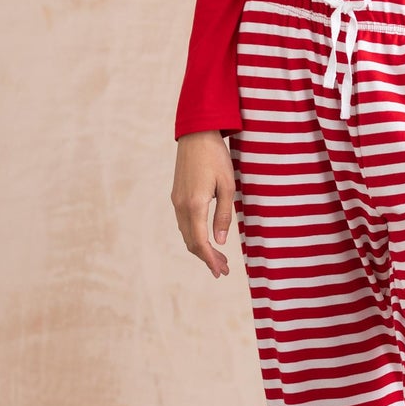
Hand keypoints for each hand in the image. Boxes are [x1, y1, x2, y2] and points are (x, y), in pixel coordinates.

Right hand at [171, 131, 235, 277]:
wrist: (196, 134)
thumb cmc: (216, 158)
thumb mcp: (227, 186)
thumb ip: (223, 215)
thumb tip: (220, 241)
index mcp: (194, 205)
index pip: (200, 241)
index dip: (210, 259)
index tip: (220, 271)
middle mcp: (181, 205)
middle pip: (191, 242)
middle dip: (207, 258)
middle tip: (224, 269)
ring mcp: (176, 200)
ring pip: (186, 233)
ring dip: (201, 248)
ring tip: (219, 258)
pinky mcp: (177, 195)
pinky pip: (184, 223)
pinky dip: (195, 235)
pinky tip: (207, 239)